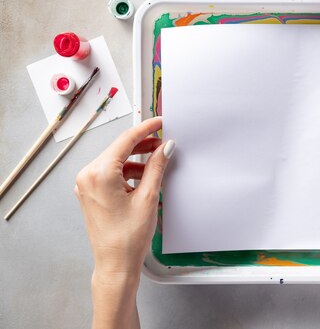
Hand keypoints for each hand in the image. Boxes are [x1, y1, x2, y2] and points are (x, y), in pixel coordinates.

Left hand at [75, 117, 174, 278]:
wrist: (115, 263)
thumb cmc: (128, 237)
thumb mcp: (148, 197)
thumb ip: (157, 166)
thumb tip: (165, 147)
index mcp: (99, 174)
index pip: (125, 141)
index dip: (146, 129)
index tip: (160, 122)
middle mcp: (87, 176)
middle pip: (119, 149)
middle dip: (142, 144)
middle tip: (164, 142)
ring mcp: (86, 185)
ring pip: (116, 160)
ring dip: (136, 159)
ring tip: (157, 161)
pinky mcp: (90, 193)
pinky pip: (111, 173)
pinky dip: (128, 171)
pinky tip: (144, 175)